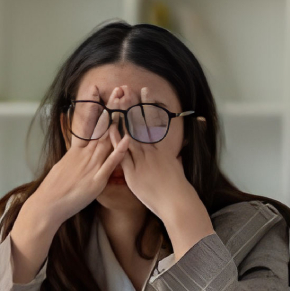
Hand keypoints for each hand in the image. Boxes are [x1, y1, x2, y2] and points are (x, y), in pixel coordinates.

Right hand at [31, 85, 129, 227]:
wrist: (47, 205)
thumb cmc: (55, 189)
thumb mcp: (63, 166)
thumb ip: (72, 155)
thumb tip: (75, 149)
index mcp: (76, 151)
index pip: (86, 123)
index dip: (93, 105)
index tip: (96, 88)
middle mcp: (84, 155)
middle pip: (100, 126)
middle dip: (111, 107)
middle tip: (119, 88)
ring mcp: (91, 166)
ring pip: (107, 139)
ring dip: (118, 122)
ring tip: (125, 105)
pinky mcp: (96, 181)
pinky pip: (110, 164)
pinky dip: (119, 151)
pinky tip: (127, 139)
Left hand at [112, 85, 195, 220]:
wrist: (177, 202)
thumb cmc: (178, 188)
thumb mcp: (177, 167)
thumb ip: (174, 158)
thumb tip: (179, 151)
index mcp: (161, 148)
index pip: (153, 121)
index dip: (148, 106)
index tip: (144, 91)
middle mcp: (151, 151)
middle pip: (140, 124)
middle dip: (132, 105)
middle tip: (126, 88)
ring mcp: (142, 160)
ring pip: (130, 134)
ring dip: (123, 117)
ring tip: (117, 101)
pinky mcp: (133, 173)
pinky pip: (122, 154)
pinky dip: (116, 141)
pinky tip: (110, 129)